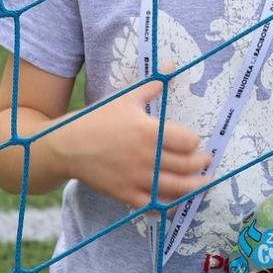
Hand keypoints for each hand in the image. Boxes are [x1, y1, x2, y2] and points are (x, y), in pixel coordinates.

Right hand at [57, 70, 210, 208]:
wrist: (66, 145)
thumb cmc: (97, 119)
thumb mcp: (125, 98)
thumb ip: (152, 85)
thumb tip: (173, 65)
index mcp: (149, 131)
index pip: (188, 142)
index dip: (195, 142)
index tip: (195, 142)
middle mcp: (147, 157)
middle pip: (187, 166)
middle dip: (201, 165)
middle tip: (207, 162)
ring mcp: (137, 178)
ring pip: (176, 189)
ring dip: (195, 187)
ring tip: (203, 184)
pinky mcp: (126, 195)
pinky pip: (154, 205)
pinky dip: (168, 206)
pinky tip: (176, 203)